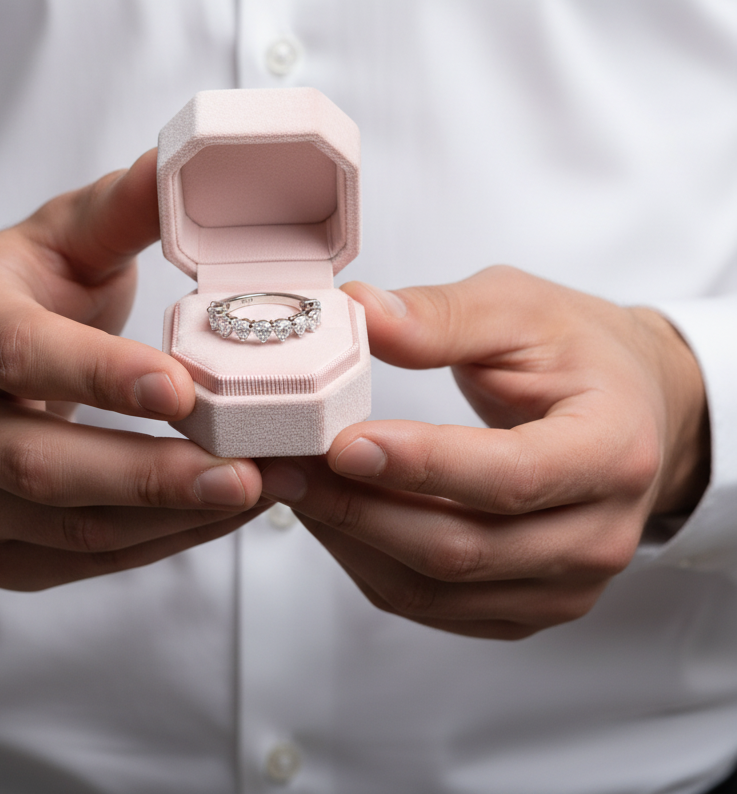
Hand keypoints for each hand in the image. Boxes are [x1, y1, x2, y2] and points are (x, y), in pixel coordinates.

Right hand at [0, 150, 262, 590]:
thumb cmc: (20, 296)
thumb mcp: (60, 238)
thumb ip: (122, 208)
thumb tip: (186, 163)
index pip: (19, 353)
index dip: (98, 375)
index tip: (184, 389)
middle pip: (39, 463)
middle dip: (152, 475)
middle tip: (251, 471)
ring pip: (66, 526)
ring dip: (171, 518)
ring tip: (264, 493)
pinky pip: (77, 561)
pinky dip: (156, 545)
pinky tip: (220, 516)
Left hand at [260, 266, 709, 638]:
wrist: (629, 405)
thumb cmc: (577, 350)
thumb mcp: (517, 307)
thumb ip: (440, 316)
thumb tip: (359, 312)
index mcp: (613, 450)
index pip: (512, 476)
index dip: (421, 464)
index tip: (342, 442)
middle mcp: (601, 533)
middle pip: (464, 548)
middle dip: (358, 508)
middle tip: (283, 466)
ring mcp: (566, 582)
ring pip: (438, 589)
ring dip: (352, 541)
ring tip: (292, 487)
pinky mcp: (527, 603)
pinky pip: (434, 605)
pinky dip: (370, 564)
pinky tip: (332, 515)